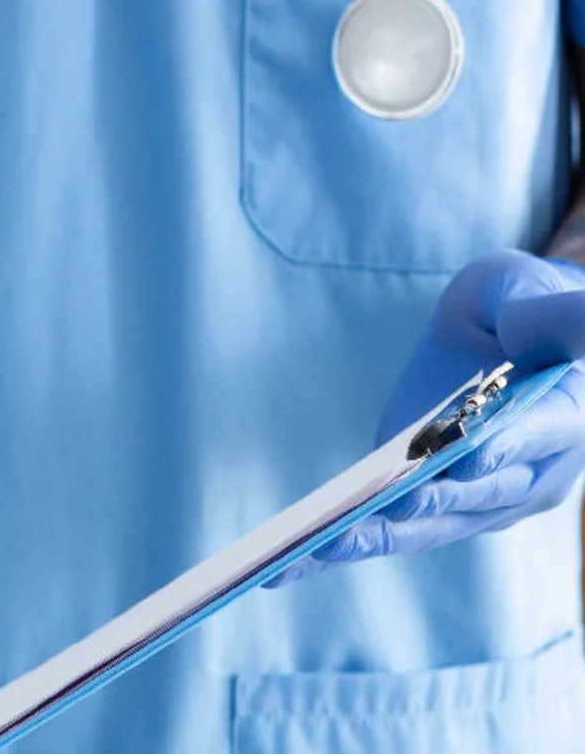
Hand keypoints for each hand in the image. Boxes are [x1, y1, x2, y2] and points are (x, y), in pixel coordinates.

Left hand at [269, 250, 584, 585]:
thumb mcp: (521, 291)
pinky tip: (295, 561)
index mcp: (568, 411)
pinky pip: (403, 531)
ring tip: (318, 546)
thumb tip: (560, 315)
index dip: (502, 445)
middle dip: (429, 500)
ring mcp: (496, 498)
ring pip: (437, 523)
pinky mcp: (451, 510)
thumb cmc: (516, 305)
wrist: (510, 338)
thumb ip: (547, 313)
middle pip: (483, 490)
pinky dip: (353, 543)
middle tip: (382, 508)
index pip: (540, 432)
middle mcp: (540, 468)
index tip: (462, 460)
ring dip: (378, 536)